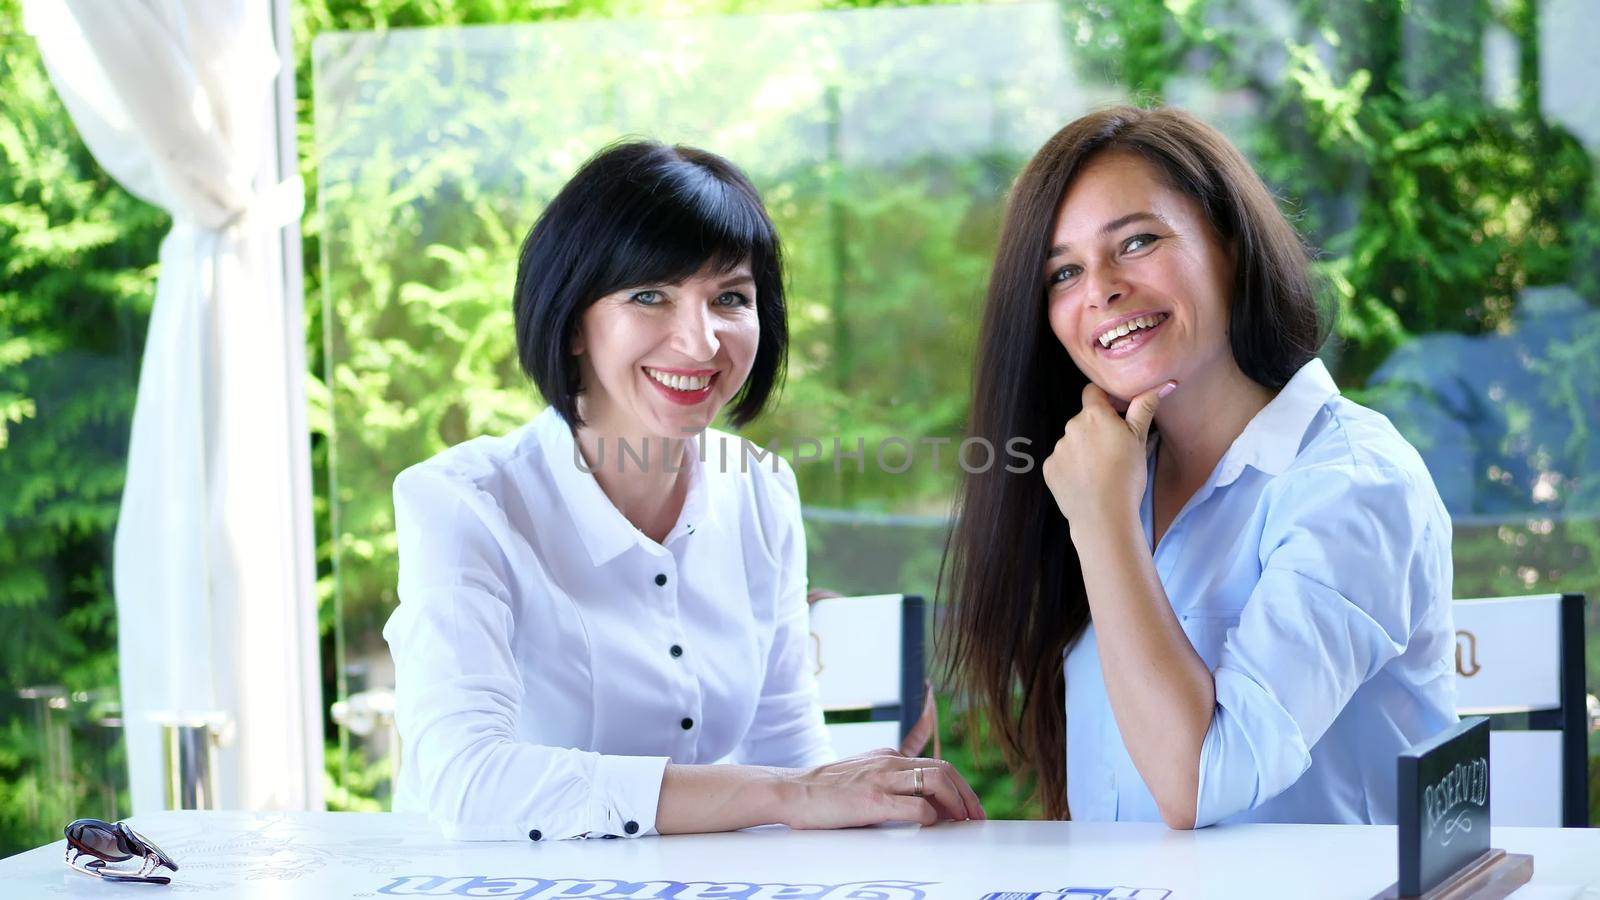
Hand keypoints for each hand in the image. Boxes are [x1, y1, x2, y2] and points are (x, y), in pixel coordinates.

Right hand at [782, 749, 984, 828]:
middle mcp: (889, 762)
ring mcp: (882, 779)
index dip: (959, 785)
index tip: (969, 806)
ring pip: (936, 781)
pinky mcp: (873, 800)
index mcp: (887, 756)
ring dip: (957, 802)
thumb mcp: (861, 775)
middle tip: (976, 817)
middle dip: (967, 794)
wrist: (791, 792)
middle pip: (944, 770)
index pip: (936, 764)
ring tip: (963, 821)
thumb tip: (917, 804)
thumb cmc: (823, 791)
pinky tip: (932, 825)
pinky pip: (915, 805)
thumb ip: (886, 782)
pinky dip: (931, 816)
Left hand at [1042, 381, 1174, 526]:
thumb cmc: (1126, 477)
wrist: (1104, 516)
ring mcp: (1058, 449)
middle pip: (1084, 420)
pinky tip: (1087, 482)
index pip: (1093, 392)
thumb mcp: (1139, 440)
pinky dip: (1072, 468)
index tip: (1117, 413)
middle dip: (1097, 430)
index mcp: (1093, 415)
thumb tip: (1162, 384)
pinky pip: (1062, 462)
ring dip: (1084, 450)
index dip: (1106, 399)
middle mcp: (1070, 427)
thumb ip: (1143, 408)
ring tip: (1101, 471)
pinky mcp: (1049, 469)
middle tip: (1115, 451)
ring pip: (1073, 442)